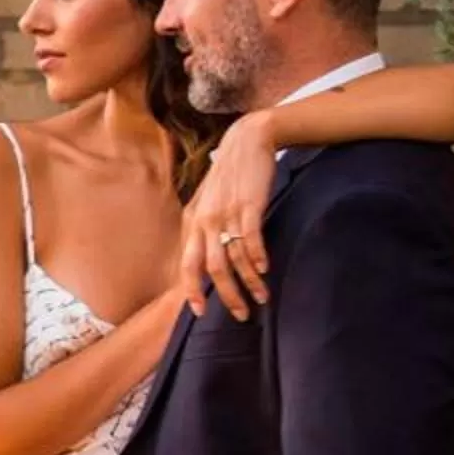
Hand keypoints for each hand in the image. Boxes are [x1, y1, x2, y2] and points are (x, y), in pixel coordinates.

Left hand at [178, 110, 277, 318]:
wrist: (247, 140)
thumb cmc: (229, 176)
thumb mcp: (207, 202)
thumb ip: (203, 229)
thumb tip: (204, 261)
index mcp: (193, 222)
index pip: (187, 266)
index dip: (192, 291)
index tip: (200, 313)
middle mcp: (206, 220)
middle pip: (212, 269)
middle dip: (226, 296)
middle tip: (241, 314)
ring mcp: (227, 213)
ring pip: (235, 259)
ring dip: (250, 282)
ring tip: (262, 297)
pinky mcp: (249, 205)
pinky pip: (251, 239)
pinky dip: (258, 258)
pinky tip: (266, 270)